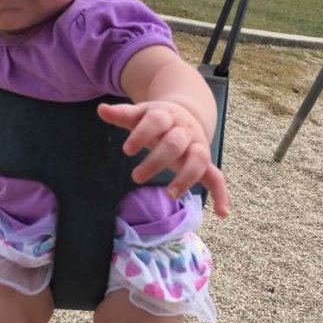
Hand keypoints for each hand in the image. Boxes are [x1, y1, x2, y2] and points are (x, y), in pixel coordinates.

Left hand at [98, 101, 228, 217]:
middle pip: (175, 143)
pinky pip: (217, 177)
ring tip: (170, 195)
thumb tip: (100, 109)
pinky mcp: (205, 162)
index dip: (142, 134)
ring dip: (186, 178)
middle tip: (136, 177)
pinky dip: (221, 194)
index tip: (126, 150)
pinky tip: (221, 213)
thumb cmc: (156, 119)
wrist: (185, 113)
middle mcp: (184, 131)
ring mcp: (197, 146)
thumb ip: (122, 114)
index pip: (155, 122)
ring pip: (199, 159)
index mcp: (165, 116)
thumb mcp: (140, 114)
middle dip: (157, 160)